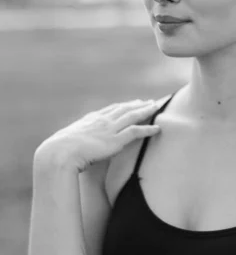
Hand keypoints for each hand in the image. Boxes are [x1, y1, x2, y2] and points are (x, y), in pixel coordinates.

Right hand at [34, 99, 160, 171]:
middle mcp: (102, 120)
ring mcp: (110, 129)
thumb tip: (73, 145)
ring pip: (133, 116)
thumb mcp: (67, 141)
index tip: (132, 102)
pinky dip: (148, 129)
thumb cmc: (60, 151)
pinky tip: (157, 129)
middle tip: (149, 101)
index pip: (111, 109)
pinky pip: (136, 132)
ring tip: (157, 107)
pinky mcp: (116, 140)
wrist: (60, 152)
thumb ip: (75, 141)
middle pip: (124, 109)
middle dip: (138, 104)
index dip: (123, 105)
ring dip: (146, 111)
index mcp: (91, 119)